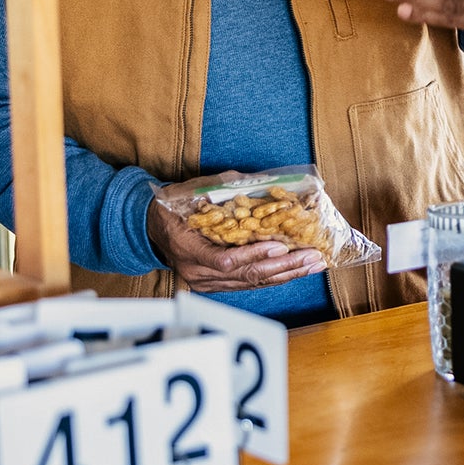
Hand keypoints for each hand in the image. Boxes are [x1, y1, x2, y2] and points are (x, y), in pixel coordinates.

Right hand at [147, 199, 324, 292]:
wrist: (149, 228)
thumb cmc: (171, 207)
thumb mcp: (190, 192)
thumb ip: (222, 186)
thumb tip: (256, 180)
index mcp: (188, 248)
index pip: (224, 260)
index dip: (253, 255)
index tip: (279, 246)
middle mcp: (197, 272)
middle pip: (245, 275)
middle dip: (283, 266)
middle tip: (311, 257)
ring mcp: (207, 282)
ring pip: (251, 282)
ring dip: (286, 274)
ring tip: (313, 264)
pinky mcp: (216, 285)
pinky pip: (249, 283)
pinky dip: (275, 277)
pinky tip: (296, 270)